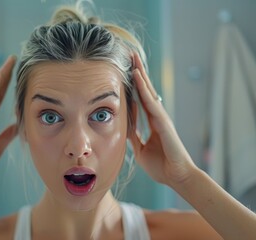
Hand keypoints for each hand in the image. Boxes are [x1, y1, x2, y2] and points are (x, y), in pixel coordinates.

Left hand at [128, 53, 196, 185]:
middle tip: (129, 55)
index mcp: (152, 121)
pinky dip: (142, 87)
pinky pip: (150, 101)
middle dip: (137, 71)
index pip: (140, 98)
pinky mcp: (163, 121)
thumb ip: (134, 137)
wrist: (176, 177)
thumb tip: (124, 129)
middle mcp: (157, 115)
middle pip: (145, 89)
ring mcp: (161, 116)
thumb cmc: (161, 165)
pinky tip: (136, 74)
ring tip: (132, 56)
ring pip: (148, 90)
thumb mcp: (140, 149)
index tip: (125, 70)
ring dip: (140, 72)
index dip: (133, 84)